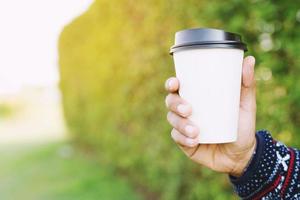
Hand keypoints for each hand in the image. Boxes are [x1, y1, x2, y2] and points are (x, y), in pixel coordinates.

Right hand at [165, 56, 256, 176]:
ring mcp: (183, 126)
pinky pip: (177, 138)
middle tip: (188, 110)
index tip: (175, 83)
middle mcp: (187, 110)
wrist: (241, 155)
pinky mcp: (184, 142)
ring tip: (195, 131)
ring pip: (172, 120)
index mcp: (197, 98)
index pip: (178, 87)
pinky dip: (184, 139)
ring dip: (180, 124)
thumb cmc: (242, 126)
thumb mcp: (246, 105)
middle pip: (170, 102)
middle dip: (175, 104)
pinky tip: (194, 141)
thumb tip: (249, 59)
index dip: (171, 83)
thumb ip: (247, 84)